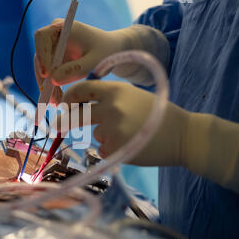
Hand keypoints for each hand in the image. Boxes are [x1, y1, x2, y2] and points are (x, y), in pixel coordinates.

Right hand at [34, 21, 169, 104]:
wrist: (112, 51)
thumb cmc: (106, 51)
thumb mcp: (94, 62)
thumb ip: (75, 70)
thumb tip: (53, 80)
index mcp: (63, 27)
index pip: (42, 37)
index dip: (41, 55)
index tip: (46, 75)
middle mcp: (54, 35)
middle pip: (39, 55)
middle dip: (44, 78)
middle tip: (50, 97)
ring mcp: (52, 48)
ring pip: (42, 67)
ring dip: (47, 86)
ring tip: (56, 102)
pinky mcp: (54, 60)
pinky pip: (48, 74)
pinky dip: (52, 87)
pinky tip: (57, 100)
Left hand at [54, 81, 188, 165]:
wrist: (182, 135)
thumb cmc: (159, 114)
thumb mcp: (133, 96)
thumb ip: (110, 98)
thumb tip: (83, 106)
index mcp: (115, 91)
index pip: (83, 89)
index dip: (70, 96)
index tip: (64, 104)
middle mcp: (110, 108)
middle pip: (79, 115)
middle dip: (65, 121)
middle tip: (56, 126)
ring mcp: (112, 129)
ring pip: (97, 134)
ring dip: (107, 136)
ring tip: (131, 134)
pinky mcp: (115, 148)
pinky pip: (104, 149)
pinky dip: (113, 149)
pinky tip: (131, 144)